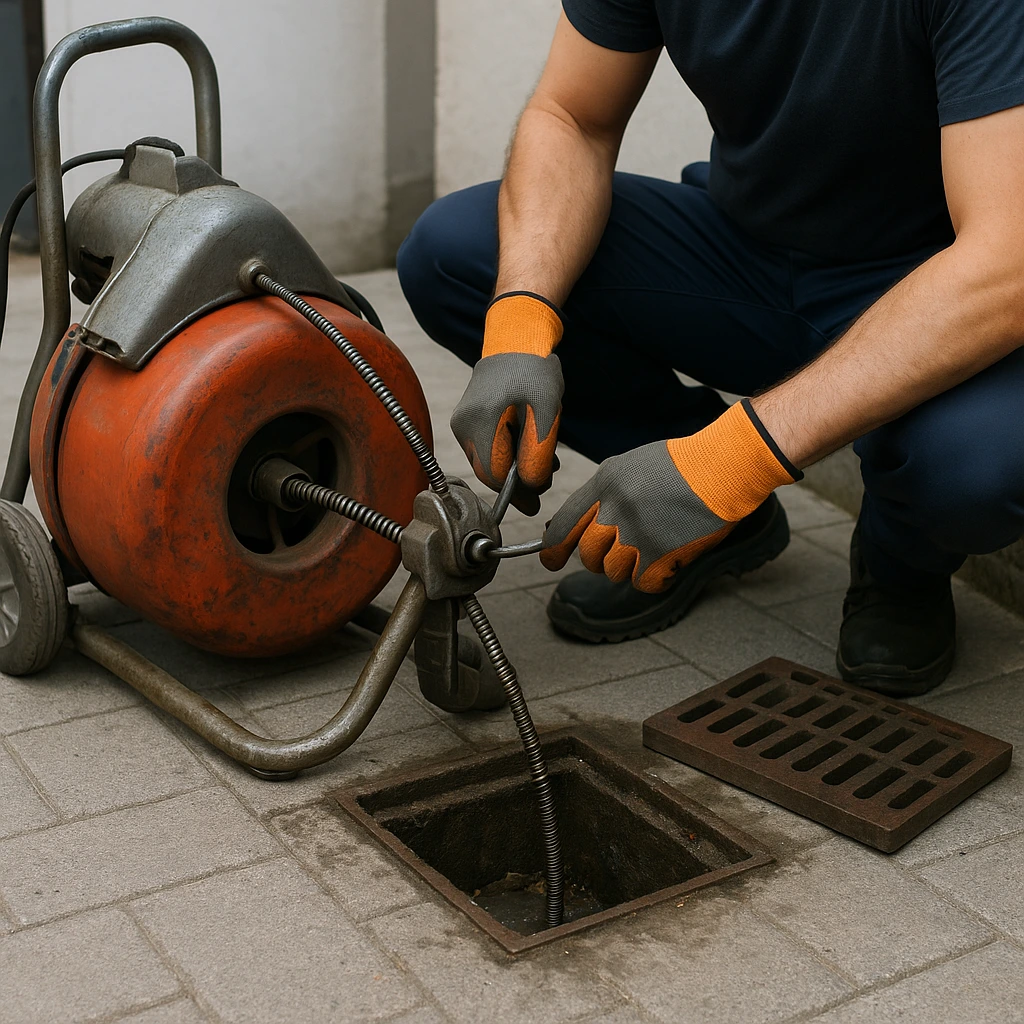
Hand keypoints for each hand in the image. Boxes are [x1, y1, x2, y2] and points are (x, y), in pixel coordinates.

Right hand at [451, 292, 564, 511]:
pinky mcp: (466, 422)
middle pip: (489, 472)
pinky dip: (508, 452)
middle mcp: (463, 426)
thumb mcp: (546, 413)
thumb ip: (537, 454)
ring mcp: (461, 424)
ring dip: (516, 466)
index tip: (538, 499)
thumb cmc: (534, 373)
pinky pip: (486, 448)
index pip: (494, 476)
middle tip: (548, 474)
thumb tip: (532, 489)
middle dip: (518, 480)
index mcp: (480, 423)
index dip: (518, 492)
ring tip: (547, 458)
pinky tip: (529, 444)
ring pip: (488, 462)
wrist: (515, 340)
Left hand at [540, 400, 799, 591]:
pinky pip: (642, 582)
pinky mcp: (660, 552)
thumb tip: (588, 525)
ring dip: (630, 569)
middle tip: (622, 554)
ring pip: (613, 571)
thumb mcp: (634, 466)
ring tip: (653, 552)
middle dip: (600, 560)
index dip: (552, 548)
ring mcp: (636, 531)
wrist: (725, 465)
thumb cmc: (685, 464)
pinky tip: (668, 566)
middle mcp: (614, 507)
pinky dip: (654, 579)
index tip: (549, 561)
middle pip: (588, 554)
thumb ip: (608, 493)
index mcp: (604, 482)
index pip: (563, 523)